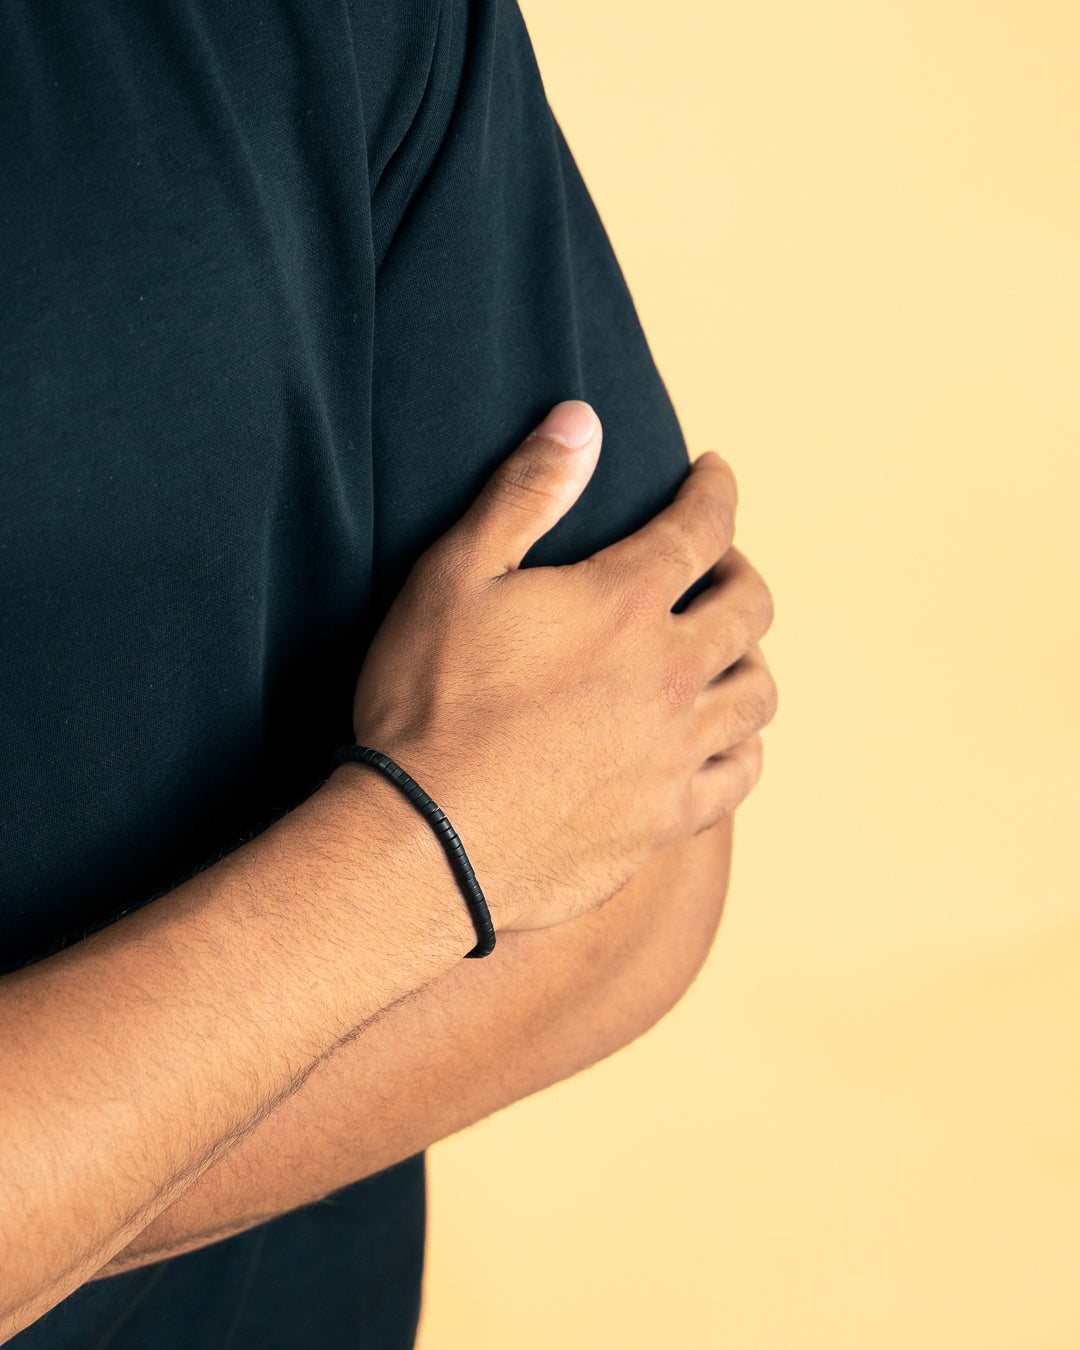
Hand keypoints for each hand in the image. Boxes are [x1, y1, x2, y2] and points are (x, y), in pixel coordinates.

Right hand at [345, 402, 776, 932]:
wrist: (424, 842)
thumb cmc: (427, 702)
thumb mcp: (455, 576)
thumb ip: (525, 493)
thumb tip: (581, 419)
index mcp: (624, 605)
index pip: (702, 526)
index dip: (715, 489)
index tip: (714, 474)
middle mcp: (671, 674)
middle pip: (751, 606)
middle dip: (741, 569)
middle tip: (720, 565)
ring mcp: (677, 752)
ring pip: (758, 691)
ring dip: (750, 656)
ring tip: (725, 650)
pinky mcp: (668, 818)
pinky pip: (742, 773)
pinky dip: (744, 743)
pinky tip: (723, 737)